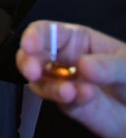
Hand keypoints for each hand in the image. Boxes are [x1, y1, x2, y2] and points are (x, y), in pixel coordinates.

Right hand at [17, 21, 125, 137]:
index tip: (29, 46)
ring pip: (39, 83)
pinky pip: (60, 102)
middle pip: (32, 57)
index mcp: (76, 40)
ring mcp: (65, 83)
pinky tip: (84, 98)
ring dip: (48, 88)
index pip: (47, 32)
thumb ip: (110, 66)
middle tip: (33, 73)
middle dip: (28, 63)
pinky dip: (67, 101)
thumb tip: (84, 65)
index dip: (33, 36)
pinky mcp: (70, 105)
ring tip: (69, 93)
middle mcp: (64, 60)